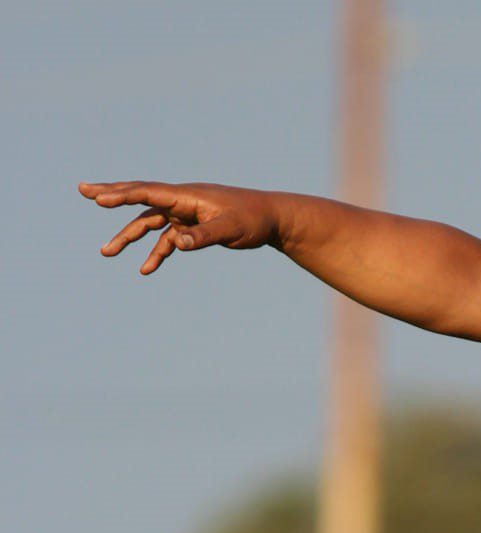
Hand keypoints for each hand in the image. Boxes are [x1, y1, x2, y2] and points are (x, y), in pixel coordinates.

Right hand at [77, 180, 278, 274]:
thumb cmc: (254, 219)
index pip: (149, 192)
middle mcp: (183, 201)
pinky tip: (147, 270)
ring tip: (107, 252)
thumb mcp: (230, 229)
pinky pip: (168, 239)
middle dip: (112, 196)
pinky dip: (157, 252)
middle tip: (83, 191)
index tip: (97, 197)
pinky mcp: (194, 227)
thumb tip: (177, 242)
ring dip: (130, 236)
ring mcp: (186, 213)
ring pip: (150, 222)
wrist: (273, 220)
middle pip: (141, 198)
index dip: (122, 194)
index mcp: (188, 196)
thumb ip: (203, 236)